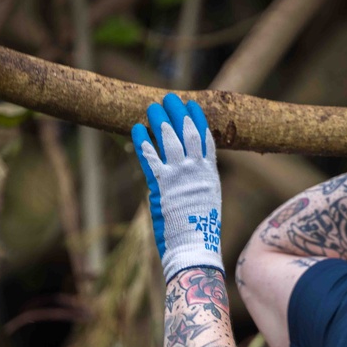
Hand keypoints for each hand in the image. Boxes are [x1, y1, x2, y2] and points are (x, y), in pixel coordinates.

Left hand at [132, 93, 223, 282]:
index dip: (197, 121)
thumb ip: (200, 184)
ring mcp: (178, 177)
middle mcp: (195, 171)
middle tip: (170, 98)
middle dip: (178, 113)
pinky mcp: (161, 186)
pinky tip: (137, 128)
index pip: (205, 140)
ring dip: (159, 120)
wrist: (195, 248)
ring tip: (153, 106)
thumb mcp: (207, 202)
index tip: (192, 106)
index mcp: (209, 175)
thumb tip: (193, 176)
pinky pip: (149, 157)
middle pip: (187, 133)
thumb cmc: (200, 232)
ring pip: (168, 140)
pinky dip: (142, 141)